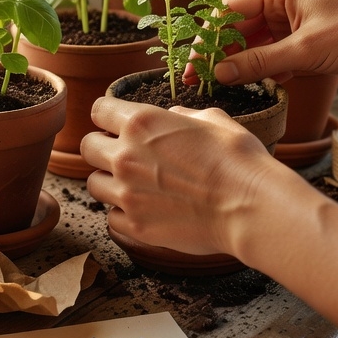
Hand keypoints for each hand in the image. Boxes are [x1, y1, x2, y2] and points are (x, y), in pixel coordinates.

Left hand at [82, 96, 276, 257]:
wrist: (250, 205)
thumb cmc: (236, 158)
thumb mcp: (211, 119)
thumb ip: (180, 117)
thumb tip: (170, 119)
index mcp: (141, 123)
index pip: (98, 109)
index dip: (108, 115)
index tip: (117, 123)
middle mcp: (125, 157)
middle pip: (87, 147)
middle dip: (103, 148)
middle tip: (124, 155)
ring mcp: (127, 195)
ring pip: (94, 184)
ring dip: (111, 182)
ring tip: (136, 185)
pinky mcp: (136, 227)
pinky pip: (111, 218)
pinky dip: (123, 214)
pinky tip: (145, 209)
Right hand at [200, 0, 337, 88]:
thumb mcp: (306, 51)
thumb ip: (260, 63)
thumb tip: (219, 73)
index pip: (229, 10)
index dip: (207, 38)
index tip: (193, 66)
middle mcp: (285, 3)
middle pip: (239, 28)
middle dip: (221, 54)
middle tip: (202, 82)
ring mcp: (297, 24)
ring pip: (256, 45)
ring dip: (243, 65)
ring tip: (225, 88)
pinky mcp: (309, 44)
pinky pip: (276, 57)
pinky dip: (266, 71)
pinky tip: (261, 88)